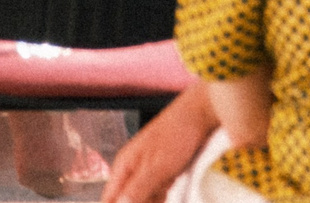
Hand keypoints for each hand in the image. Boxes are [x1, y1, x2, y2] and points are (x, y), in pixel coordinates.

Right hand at [103, 87, 215, 202]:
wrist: (200, 115)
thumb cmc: (177, 134)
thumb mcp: (157, 166)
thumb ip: (137, 188)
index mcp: (124, 165)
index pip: (109, 198)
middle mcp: (132, 168)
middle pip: (126, 200)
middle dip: (140, 202)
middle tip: (159, 193)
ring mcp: (147, 169)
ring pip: (143, 197)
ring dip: (154, 198)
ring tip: (167, 183)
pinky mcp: (161, 171)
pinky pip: (156, 191)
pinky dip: (163, 193)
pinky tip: (170, 184)